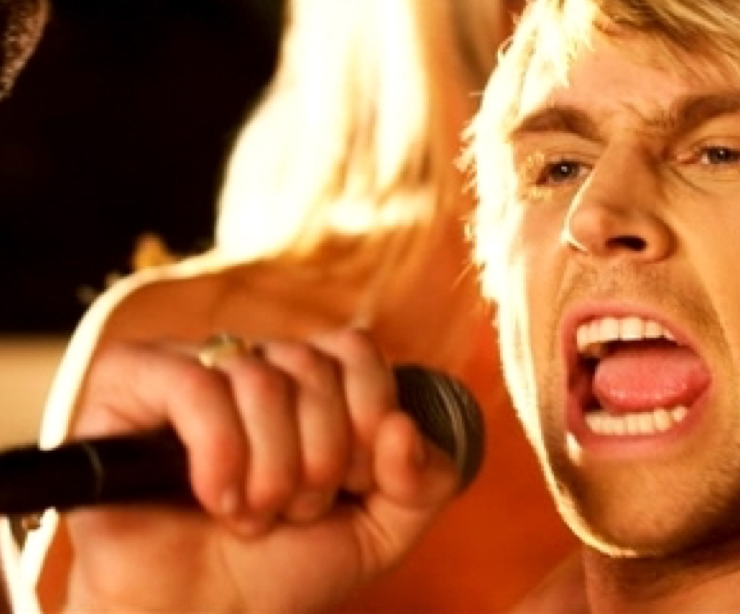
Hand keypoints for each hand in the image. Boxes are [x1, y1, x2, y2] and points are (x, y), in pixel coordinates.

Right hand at [61, 328, 459, 611]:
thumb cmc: (279, 573)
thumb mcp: (381, 532)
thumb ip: (425, 480)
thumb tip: (403, 427)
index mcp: (307, 384)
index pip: (355, 349)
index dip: (368, 415)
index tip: (351, 481)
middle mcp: (250, 365)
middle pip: (313, 365)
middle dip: (320, 458)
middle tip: (294, 510)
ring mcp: (188, 370)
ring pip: (262, 378)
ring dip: (271, 471)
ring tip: (252, 516)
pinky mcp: (129, 385)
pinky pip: (197, 388)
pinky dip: (219, 455)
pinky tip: (215, 500)